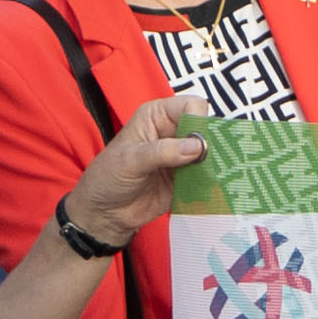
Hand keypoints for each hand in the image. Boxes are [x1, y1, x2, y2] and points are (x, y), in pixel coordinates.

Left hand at [57, 95, 212, 249]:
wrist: (104, 213)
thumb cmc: (108, 177)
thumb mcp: (131, 160)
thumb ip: (163, 152)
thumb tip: (198, 147)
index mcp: (158, 116)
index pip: (190, 106)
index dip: (198, 121)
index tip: (197, 143)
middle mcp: (173, 132)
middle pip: (206, 129)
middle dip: (210, 145)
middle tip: (204, 164)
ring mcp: (182, 156)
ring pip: (211, 153)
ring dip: (213, 165)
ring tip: (206, 178)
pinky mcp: (188, 178)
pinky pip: (208, 176)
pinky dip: (210, 182)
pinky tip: (207, 189)